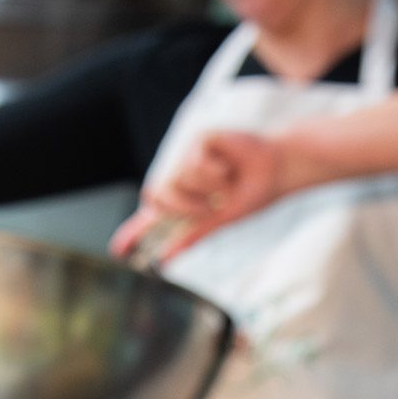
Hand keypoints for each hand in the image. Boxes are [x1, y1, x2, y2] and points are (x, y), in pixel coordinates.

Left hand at [110, 130, 286, 260]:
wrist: (280, 168)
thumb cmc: (255, 192)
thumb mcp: (222, 219)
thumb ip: (193, 235)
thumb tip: (166, 258)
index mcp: (187, 201)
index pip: (154, 218)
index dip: (133, 232)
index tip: (117, 251)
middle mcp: (182, 179)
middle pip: (156, 196)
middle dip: (179, 206)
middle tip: (208, 208)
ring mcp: (188, 157)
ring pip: (175, 180)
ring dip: (205, 189)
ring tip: (227, 182)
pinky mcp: (197, 140)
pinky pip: (190, 163)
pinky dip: (211, 172)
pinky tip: (227, 165)